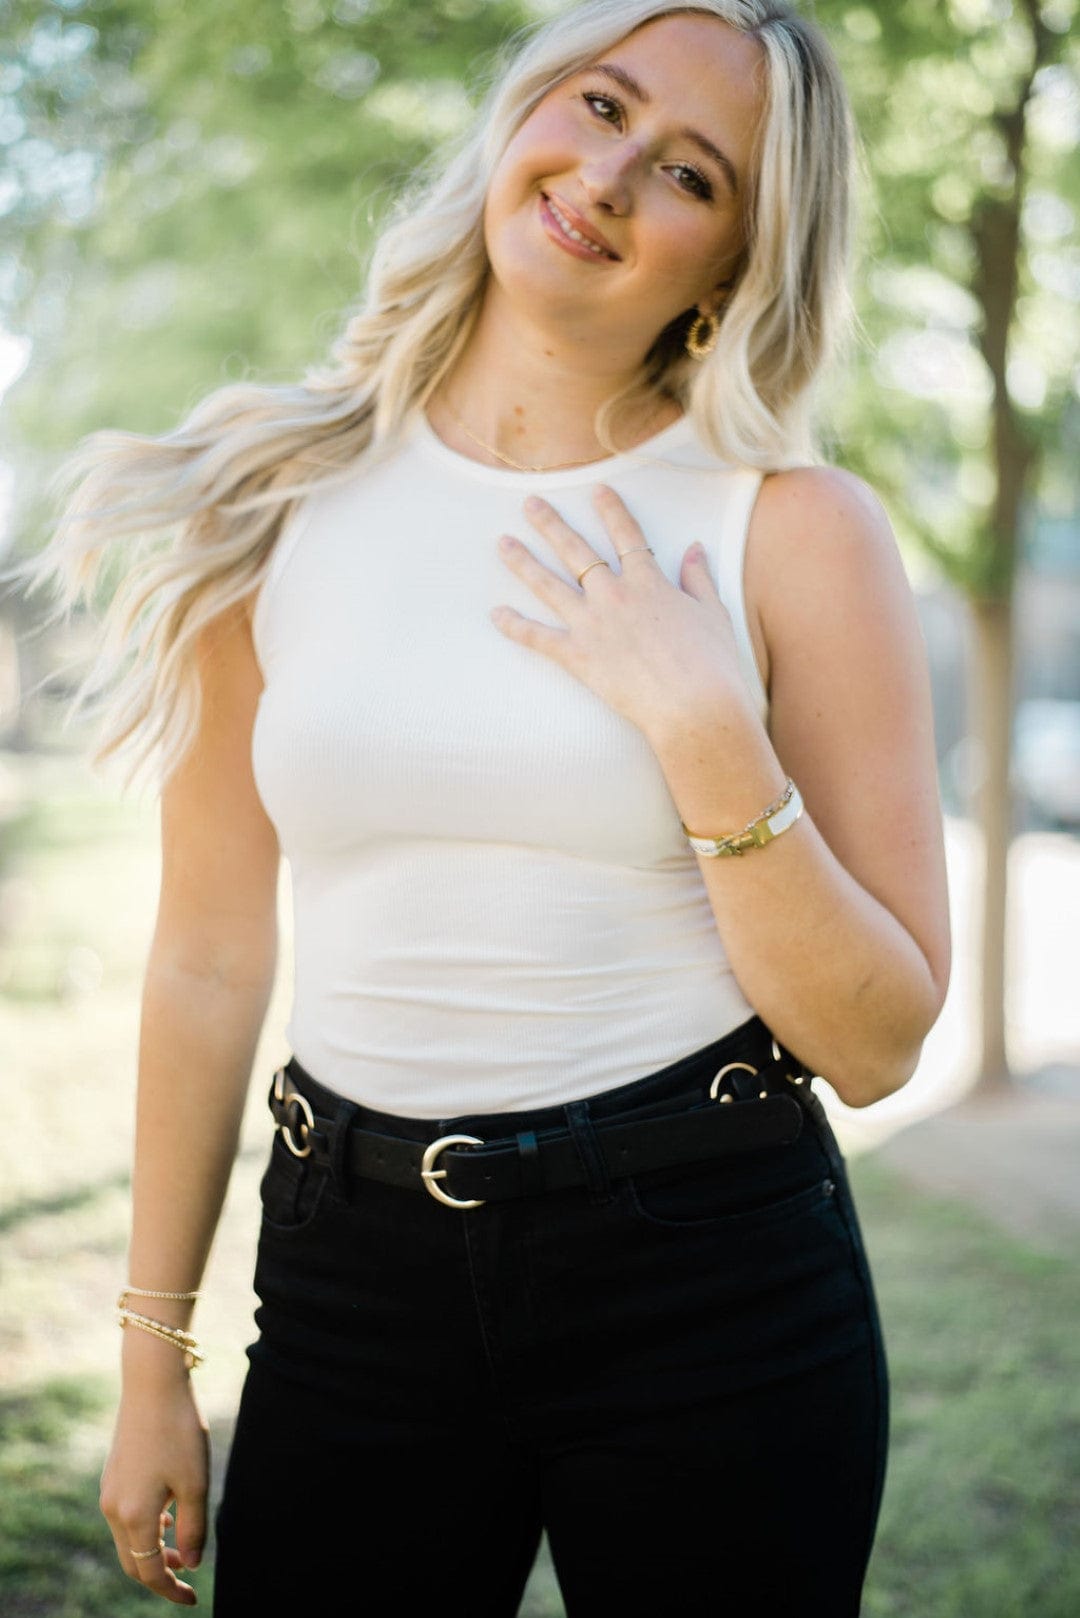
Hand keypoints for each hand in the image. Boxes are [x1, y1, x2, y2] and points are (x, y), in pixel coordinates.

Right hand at [100, 1375, 209, 1605]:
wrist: (152, 1383)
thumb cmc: (179, 1431)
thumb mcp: (195, 1482)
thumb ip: (193, 1529)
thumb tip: (189, 1565)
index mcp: (134, 1515)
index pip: (148, 1571)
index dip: (171, 1590)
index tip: (193, 1599)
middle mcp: (113, 1508)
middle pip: (133, 1560)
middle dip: (159, 1575)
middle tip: (188, 1580)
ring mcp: (109, 1490)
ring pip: (128, 1538)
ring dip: (153, 1551)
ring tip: (182, 1549)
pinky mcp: (113, 1474)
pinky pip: (125, 1516)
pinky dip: (145, 1527)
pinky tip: (168, 1516)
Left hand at [491, 484, 755, 744]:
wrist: (696, 705)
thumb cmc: (712, 663)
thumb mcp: (713, 613)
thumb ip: (698, 578)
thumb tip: (694, 548)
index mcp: (648, 582)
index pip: (625, 535)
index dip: (611, 510)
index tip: (597, 490)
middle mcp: (614, 595)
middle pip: (576, 550)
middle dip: (550, 524)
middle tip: (529, 503)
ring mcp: (592, 625)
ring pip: (549, 585)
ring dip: (523, 562)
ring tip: (502, 543)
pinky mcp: (578, 656)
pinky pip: (539, 637)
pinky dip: (515, 626)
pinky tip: (496, 614)